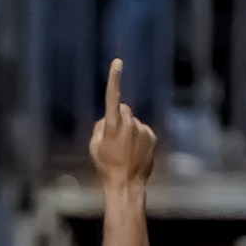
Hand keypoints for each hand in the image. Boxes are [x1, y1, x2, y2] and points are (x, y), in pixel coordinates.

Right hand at [89, 59, 155, 188]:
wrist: (127, 183)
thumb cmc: (106, 166)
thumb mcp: (94, 147)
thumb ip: (99, 128)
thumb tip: (107, 119)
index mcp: (112, 126)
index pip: (112, 98)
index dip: (114, 79)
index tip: (117, 63)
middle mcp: (128, 124)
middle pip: (124, 109)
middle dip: (118, 118)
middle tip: (113, 139)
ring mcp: (141, 129)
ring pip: (132, 121)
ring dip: (128, 130)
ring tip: (124, 150)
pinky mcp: (150, 135)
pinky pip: (141, 130)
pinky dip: (137, 137)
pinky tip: (133, 151)